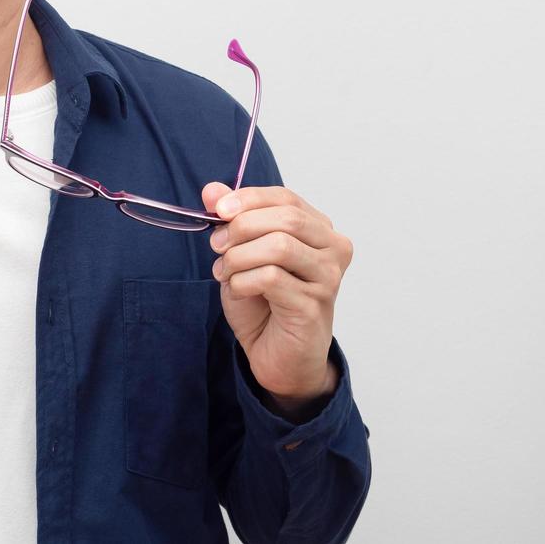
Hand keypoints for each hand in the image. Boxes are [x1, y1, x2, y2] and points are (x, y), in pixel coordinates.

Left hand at [201, 181, 352, 404]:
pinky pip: (270, 278)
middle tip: (217, 246)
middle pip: (286, 218)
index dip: (248, 199)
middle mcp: (333, 249)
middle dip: (241, 228)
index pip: (286, 198)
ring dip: (239, 257)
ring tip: (226, 272)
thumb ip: (230, 220)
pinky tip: (238, 290)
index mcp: (319, 229)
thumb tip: (211, 190)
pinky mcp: (314, 305)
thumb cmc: (264, 301)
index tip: (218, 209)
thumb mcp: (241, 252)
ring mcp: (328, 278)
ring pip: (279, 246)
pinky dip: (242, 281)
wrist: (276, 354)